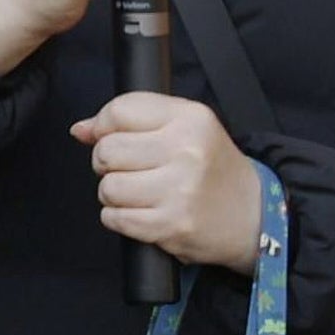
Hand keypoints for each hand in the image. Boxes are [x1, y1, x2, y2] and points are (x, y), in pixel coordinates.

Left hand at [74, 90, 264, 271]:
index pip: (120, 110)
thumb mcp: (186, 128)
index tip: (112, 137)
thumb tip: (81, 129)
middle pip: (107, 151)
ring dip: (114, 194)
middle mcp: (186, 150)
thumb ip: (133, 120)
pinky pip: (116, 218)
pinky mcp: (172, 224)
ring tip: (140, 193)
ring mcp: (179, 189)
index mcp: (189, 118)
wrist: (254, 214)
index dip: (104, 126)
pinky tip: (142, 213)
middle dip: (108, 163)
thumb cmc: (213, 169)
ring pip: (108, 187)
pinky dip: (120, 218)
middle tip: (131, 170)